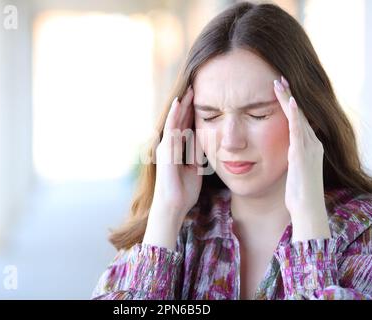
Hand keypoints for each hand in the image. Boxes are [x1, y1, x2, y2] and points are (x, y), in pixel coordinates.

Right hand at [152, 86, 202, 220]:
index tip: (204, 99)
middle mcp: (169, 144)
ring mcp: (165, 146)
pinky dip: (175, 114)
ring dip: (182, 105)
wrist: (173, 206)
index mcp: (177, 149)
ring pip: (175, 120)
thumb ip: (197, 153)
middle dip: (188, 104)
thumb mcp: (195, 167)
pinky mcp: (165, 149)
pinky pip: (171, 128)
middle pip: (180, 120)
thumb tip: (206, 140)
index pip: (185, 126)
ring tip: (191, 90)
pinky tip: (180, 102)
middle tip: (197, 87)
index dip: (193, 113)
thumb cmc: (183, 190)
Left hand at [274, 76, 330, 241]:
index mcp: (308, 147)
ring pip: (298, 117)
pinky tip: (289, 101)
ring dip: (288, 98)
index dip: (288, 103)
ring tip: (279, 82)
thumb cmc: (297, 193)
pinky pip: (298, 130)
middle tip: (279, 77)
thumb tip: (280, 152)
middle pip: (298, 113)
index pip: (297, 119)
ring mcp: (309, 148)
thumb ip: (290, 158)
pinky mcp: (302, 154)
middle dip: (288, 95)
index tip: (278, 89)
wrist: (306, 209)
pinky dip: (294, 115)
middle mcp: (311, 143)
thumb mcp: (293, 171)